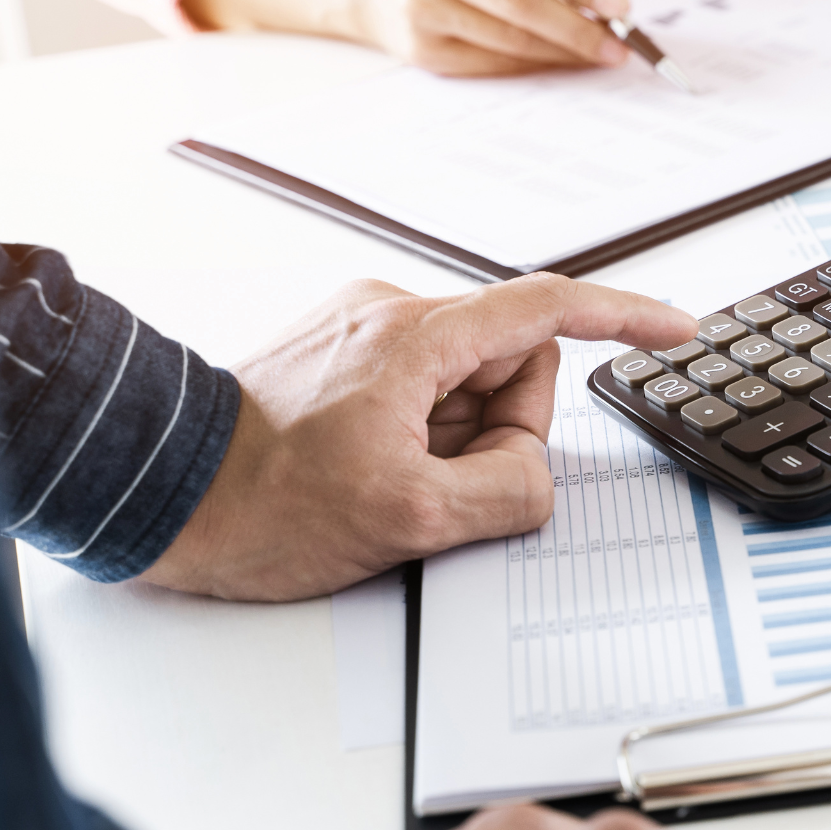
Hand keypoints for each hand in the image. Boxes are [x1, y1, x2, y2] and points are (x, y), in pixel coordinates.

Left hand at [140, 273, 697, 600]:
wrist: (152, 491)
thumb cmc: (256, 504)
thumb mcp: (408, 521)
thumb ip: (508, 491)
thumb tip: (535, 475)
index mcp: (416, 339)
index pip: (551, 309)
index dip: (627, 320)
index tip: (678, 332)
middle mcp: (391, 315)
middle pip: (510, 365)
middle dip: (499, 431)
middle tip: (439, 489)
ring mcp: (362, 333)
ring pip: (465, 388)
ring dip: (454, 442)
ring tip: (386, 486)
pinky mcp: (340, 355)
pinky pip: (422, 393)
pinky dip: (421, 438)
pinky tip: (367, 475)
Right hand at [183, 0, 633, 75]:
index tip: (619, 5)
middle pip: (520, 0)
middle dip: (578, 26)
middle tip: (618, 42)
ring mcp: (419, 7)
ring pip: (510, 37)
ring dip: (564, 50)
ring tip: (600, 52)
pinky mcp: (423, 50)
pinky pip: (496, 62)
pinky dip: (538, 62)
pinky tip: (565, 60)